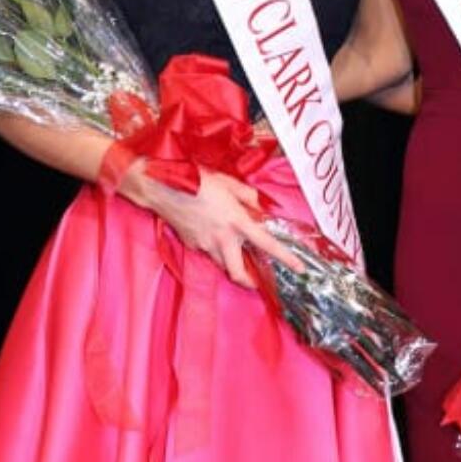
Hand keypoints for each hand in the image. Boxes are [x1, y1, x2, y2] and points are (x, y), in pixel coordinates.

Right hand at [124, 163, 299, 288]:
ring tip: (233, 253)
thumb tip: (257, 205)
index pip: (267, 244)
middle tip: (254, 281)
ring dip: (231, 264)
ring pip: (222, 264)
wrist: (162, 187)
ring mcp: (205, 244)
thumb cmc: (195, 180)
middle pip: (238, 273)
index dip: (286, 258)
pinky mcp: (192, 244)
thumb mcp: (228, 182)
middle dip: (248, 281)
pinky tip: (210, 234)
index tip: (298, 268)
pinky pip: (207, 252)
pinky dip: (213, 248)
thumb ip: (247, 195)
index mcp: (237, 221)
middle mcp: (222, 238)